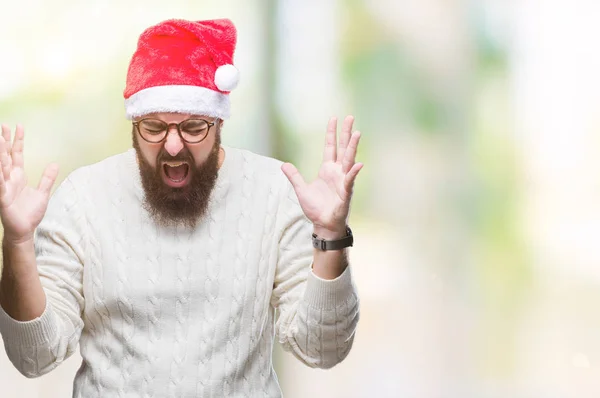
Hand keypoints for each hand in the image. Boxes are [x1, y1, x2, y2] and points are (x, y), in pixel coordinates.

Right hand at [0, 124, 58, 243]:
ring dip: (0, 154)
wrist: (24, 230)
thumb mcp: (43, 193)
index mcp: (18, 176)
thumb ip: (47, 178)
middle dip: (4, 141)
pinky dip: (0, 177)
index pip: (17, 154)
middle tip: (2, 125)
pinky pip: (0, 185)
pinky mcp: (3, 198)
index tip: (19, 126)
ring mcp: (4, 187)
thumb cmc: (30, 213)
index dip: (18, 140)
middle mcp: (9, 179)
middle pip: (6, 156)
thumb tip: (55, 164)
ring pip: (1, 167)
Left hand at [281, 115, 362, 238]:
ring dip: (352, 147)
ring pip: (349, 160)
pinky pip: (350, 180)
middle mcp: (337, 172)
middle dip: (345, 133)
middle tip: (350, 117)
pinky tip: (358, 164)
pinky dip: (353, 172)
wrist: (323, 224)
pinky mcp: (346, 192)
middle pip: (343, 148)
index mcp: (327, 169)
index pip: (330, 146)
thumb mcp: (301, 190)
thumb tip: (284, 165)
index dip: (331, 133)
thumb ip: (294, 176)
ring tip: (356, 133)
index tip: (334, 118)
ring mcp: (343, 181)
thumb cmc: (315, 209)